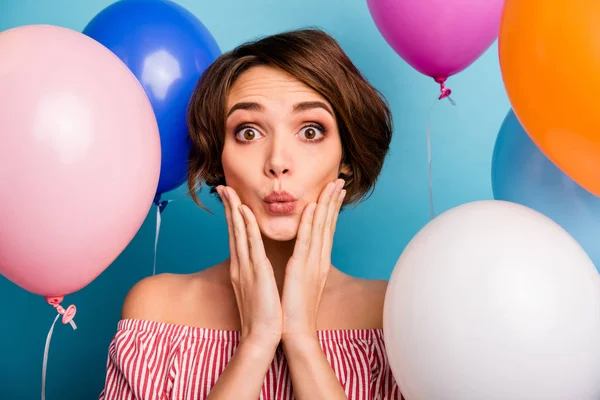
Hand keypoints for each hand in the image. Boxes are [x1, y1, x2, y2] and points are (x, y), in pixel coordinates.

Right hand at [217, 185, 281, 347]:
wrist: (262, 337)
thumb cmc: (262, 316)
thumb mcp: (256, 289)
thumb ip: (254, 274)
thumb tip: (256, 264)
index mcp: (243, 268)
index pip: (237, 236)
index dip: (233, 216)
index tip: (230, 199)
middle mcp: (240, 264)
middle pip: (233, 230)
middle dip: (228, 208)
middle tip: (223, 187)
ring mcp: (246, 268)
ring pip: (239, 233)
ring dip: (234, 210)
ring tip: (229, 191)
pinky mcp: (256, 273)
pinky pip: (250, 245)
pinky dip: (246, 227)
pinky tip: (243, 212)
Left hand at [281, 179, 345, 340]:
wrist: (296, 333)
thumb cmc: (296, 310)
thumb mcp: (303, 282)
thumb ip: (305, 266)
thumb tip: (304, 255)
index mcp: (318, 262)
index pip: (326, 230)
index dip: (331, 209)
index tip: (334, 191)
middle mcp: (319, 260)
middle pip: (328, 224)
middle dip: (334, 201)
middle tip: (339, 180)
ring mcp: (313, 264)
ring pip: (321, 228)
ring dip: (326, 205)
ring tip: (332, 185)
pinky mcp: (301, 270)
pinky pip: (306, 242)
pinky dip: (310, 223)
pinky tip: (312, 207)